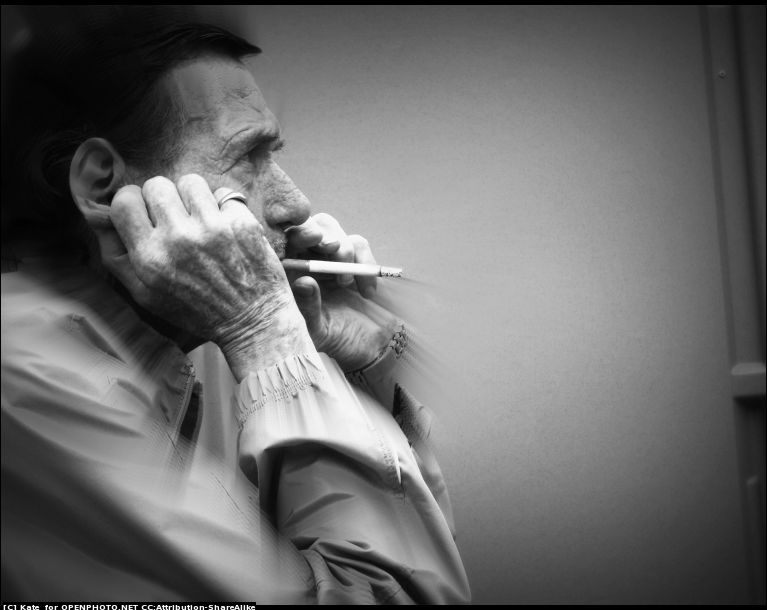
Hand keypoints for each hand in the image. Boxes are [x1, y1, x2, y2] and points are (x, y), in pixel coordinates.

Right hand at [99, 174, 312, 378]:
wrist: (252, 320)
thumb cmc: (197, 310)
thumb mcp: (146, 295)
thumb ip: (116, 257)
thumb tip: (97, 218)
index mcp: (149, 257)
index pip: (123, 200)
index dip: (132, 201)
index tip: (144, 211)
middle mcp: (178, 238)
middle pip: (156, 184)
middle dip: (162, 197)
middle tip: (175, 217)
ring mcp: (212, 227)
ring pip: (189, 182)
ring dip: (193, 197)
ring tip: (200, 218)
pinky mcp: (241, 222)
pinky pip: (222, 193)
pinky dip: (223, 206)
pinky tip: (225, 226)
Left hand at [285, 213, 400, 370]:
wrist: (367, 349)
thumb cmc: (332, 342)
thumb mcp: (316, 331)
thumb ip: (308, 307)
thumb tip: (303, 282)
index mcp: (286, 275)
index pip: (281, 243)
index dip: (294, 234)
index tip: (313, 237)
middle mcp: (304, 261)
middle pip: (308, 227)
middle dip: (322, 233)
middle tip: (333, 247)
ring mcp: (329, 258)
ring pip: (334, 230)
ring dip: (344, 250)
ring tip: (347, 283)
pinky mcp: (354, 259)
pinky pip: (359, 245)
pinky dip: (366, 264)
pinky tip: (367, 291)